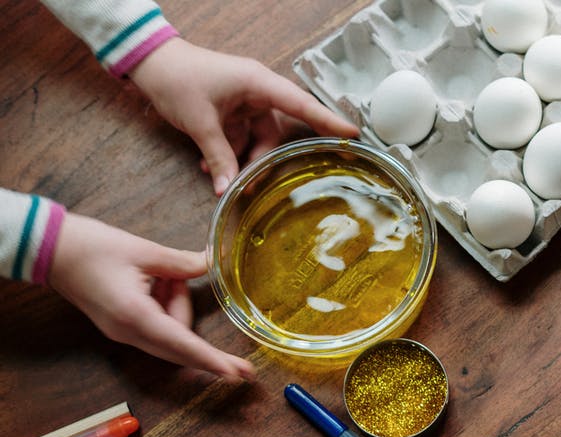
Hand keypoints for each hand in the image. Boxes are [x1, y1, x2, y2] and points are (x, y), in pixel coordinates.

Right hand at [47, 213, 255, 381]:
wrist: (51, 251)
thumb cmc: (93, 248)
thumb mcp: (145, 251)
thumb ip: (183, 264)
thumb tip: (213, 265)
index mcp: (136, 316)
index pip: (184, 345)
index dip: (213, 360)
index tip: (236, 373)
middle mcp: (129, 333)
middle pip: (180, 346)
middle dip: (203, 338)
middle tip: (230, 347)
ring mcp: (123, 334)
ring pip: (170, 336)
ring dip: (177, 306)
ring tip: (163, 274)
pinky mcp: (122, 327)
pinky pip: (157, 327)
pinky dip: (166, 307)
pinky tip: (158, 281)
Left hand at [129, 38, 359, 194]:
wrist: (148, 63)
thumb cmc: (178, 79)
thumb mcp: (200, 122)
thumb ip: (219, 157)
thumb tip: (229, 190)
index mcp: (259, 84)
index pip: (302, 105)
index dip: (328, 121)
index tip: (353, 134)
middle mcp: (257, 92)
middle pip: (276, 132)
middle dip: (264, 159)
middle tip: (257, 185)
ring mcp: (244, 102)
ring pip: (256, 140)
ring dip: (240, 160)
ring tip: (220, 178)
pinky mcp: (230, 111)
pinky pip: (239, 138)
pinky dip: (228, 154)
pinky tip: (210, 170)